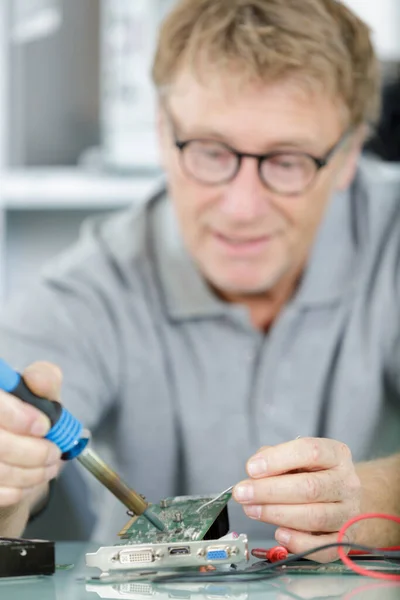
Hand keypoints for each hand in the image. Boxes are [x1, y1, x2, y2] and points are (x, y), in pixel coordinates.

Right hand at [0, 362, 61, 509]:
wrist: (14, 445)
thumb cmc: (24, 413)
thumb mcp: (38, 392)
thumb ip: (44, 380)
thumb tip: (38, 380)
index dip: (15, 416)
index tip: (43, 426)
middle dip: (32, 452)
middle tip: (53, 452)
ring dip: (31, 472)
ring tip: (50, 465)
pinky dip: (18, 488)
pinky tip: (31, 478)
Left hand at [233, 437, 360, 561]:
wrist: (343, 499)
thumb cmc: (314, 474)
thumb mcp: (298, 457)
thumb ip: (275, 458)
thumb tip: (254, 472)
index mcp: (337, 455)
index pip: (310, 451)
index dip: (277, 460)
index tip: (251, 468)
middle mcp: (347, 483)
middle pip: (309, 488)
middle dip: (269, 491)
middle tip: (242, 493)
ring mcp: (349, 513)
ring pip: (314, 517)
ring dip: (276, 515)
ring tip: (252, 510)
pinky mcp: (346, 540)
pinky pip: (324, 547)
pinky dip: (298, 542)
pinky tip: (279, 534)